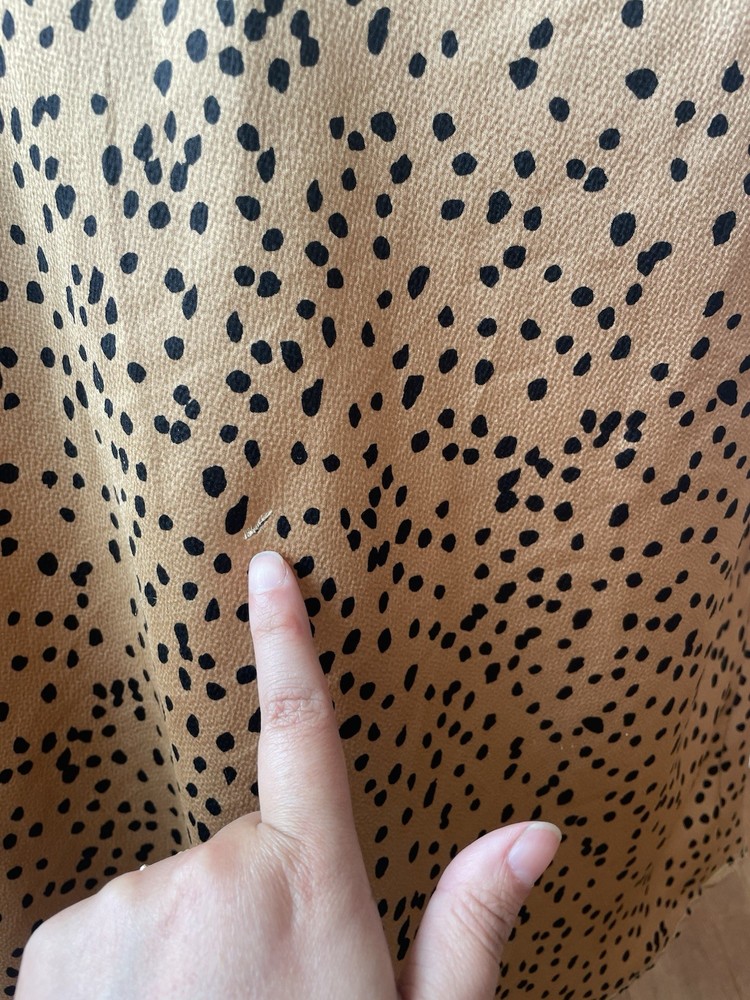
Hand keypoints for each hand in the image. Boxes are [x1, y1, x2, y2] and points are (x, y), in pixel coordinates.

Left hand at [16, 550, 561, 998]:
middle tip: (269, 984)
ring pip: (174, 888)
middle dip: (257, 894)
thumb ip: (470, 922)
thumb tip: (538, 832)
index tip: (269, 571)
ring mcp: (128, 903)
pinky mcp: (59, 939)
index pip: (302, 727)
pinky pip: (109, 923)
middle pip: (241, 846)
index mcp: (309, 880)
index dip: (287, 638)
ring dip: (192, 936)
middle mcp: (213, 874)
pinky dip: (127, 961)